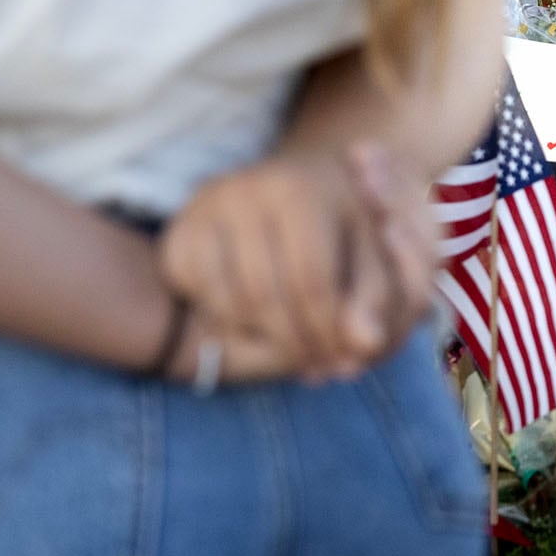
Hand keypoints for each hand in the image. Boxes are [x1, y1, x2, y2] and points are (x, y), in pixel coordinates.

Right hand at [161, 143, 436, 380]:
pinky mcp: (177, 234)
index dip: (328, 333)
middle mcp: (242, 190)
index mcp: (298, 189)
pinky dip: (228, 323)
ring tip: (297, 346)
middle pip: (264, 298)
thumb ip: (378, 299)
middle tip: (320, 365)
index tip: (345, 359)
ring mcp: (203, 210)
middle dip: (296, 344)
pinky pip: (197, 299)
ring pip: (228, 305)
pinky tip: (260, 323)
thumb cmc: (343, 228)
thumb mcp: (374, 255)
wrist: (296, 194)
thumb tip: (366, 344)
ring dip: (263, 341)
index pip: (310, 283)